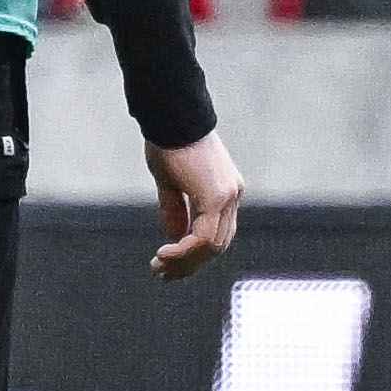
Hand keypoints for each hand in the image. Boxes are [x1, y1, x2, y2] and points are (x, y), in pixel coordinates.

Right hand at [148, 130, 244, 279]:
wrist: (171, 117)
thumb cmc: (168, 142)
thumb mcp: (170, 181)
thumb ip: (175, 209)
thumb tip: (175, 237)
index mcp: (225, 191)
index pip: (217, 233)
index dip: (194, 253)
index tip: (168, 263)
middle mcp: (232, 195)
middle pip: (217, 244)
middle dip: (189, 264)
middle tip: (162, 274)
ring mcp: (228, 195)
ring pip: (212, 245)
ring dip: (184, 262)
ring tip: (159, 268)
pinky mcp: (217, 196)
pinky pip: (204, 236)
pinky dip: (184, 250)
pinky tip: (164, 254)